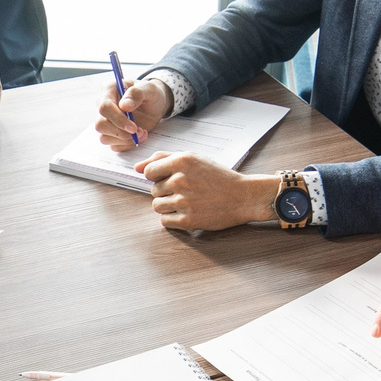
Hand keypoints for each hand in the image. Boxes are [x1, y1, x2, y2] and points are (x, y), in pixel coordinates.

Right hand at [95, 78, 172, 151]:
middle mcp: (103, 106)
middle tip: (140, 132)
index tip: (133, 127)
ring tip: (142, 133)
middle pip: (101, 125)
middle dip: (121, 133)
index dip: (118, 119)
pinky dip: (127, 145)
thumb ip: (136, 94)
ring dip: (125, 140)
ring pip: (104, 137)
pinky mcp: (111, 134)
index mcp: (109, 90)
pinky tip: (139, 137)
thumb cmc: (150, 93)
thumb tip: (124, 106)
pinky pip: (113, 145)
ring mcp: (105, 121)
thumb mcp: (149, 89)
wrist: (155, 104)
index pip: (104, 108)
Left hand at [138, 153, 276, 232]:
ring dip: (168, 206)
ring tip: (186, 202)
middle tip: (188, 191)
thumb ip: (163, 158)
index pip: (149, 172)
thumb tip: (136, 168)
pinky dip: (173, 219)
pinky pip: (164, 221)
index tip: (172, 179)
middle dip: (166, 191)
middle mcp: (180, 180)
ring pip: (157, 206)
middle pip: (153, 190)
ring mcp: (184, 201)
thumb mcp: (193, 159)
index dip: (158, 176)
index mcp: (181, 161)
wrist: (243, 196)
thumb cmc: (217, 176)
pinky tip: (188, 212)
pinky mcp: (188, 220)